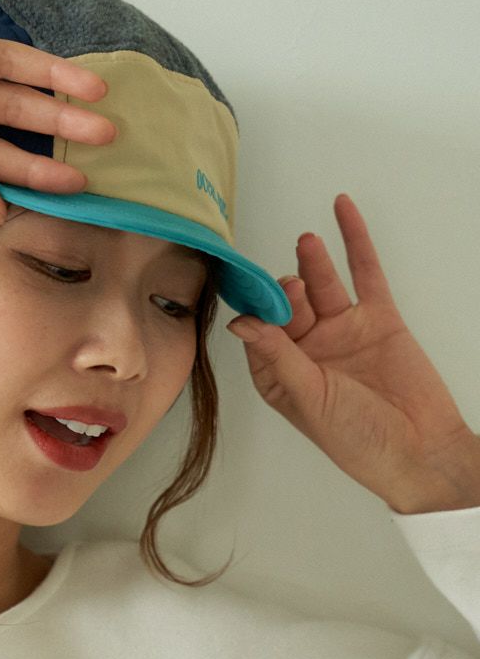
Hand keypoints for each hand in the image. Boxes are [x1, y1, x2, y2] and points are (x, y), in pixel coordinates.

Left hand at [226, 193, 479, 512]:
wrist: (418, 448)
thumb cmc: (355, 437)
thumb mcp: (307, 397)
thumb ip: (277, 356)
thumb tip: (241, 322)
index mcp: (280, 374)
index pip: (259, 332)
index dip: (255, 312)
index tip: (250, 295)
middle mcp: (307, 349)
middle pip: (288, 305)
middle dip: (284, 292)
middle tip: (289, 288)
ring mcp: (342, 330)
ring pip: (321, 285)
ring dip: (310, 262)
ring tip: (305, 242)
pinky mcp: (378, 317)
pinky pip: (364, 272)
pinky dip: (354, 240)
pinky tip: (341, 210)